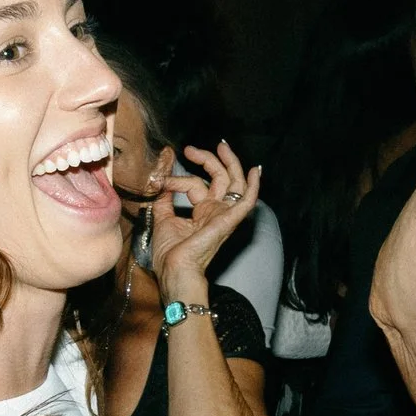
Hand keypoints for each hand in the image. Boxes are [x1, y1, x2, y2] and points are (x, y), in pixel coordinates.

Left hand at [151, 141, 262, 301]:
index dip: (177, 178)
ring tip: (222, 146)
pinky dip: (253, 186)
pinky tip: (255, 171)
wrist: (175, 269)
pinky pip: (247, 201)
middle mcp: (216, 211)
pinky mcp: (229, 219)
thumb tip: (160, 180)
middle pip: (219, 178)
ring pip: (234, 183)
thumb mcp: (163, 218)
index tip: (161, 181)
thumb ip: (164, 199)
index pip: (195, 184)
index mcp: (202, 212)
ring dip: (230, 163)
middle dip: (207, 160)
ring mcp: (224, 215)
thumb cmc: (170, 253)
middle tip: (191, 150)